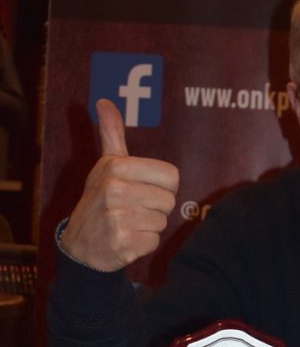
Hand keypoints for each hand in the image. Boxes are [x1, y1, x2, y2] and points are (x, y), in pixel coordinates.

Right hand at [60, 99, 179, 271]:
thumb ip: (111, 134)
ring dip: (150, 226)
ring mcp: (117, 218)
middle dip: (156, 208)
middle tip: (133, 209)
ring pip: (162, 221)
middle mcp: (115, 189)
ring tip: (128, 223)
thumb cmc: (100, 200)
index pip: (172, 176)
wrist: (80, 244)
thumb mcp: (105, 165)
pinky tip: (126, 239)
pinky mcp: (123, 243)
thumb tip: (104, 101)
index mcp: (116, 167)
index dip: (163, 186)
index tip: (144, 189)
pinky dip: (144, 243)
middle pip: (169, 200)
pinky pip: (155, 241)